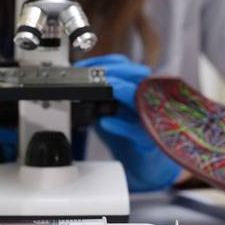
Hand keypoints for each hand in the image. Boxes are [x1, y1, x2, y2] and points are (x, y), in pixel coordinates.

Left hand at [75, 54, 180, 191]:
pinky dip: (119, 125)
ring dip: (120, 89)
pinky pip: (135, 129)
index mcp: (135, 88)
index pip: (124, 66)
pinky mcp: (147, 139)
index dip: (104, 62)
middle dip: (114, 71)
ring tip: (107, 86)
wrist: (139, 162)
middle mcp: (146, 99)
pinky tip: (105, 122)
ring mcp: (149, 119)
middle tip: (94, 73)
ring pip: (139, 97)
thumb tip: (75, 82)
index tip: (83, 65)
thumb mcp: (107, 109)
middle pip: (135, 75)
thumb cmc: (124, 133)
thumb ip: (97, 96)